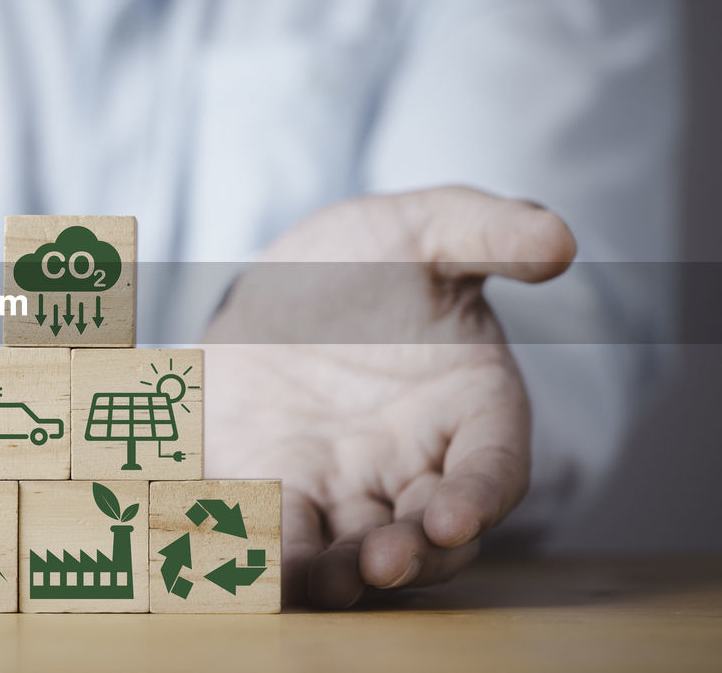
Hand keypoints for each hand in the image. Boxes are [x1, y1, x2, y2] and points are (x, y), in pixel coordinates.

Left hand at [202, 187, 574, 607]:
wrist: (276, 282)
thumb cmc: (365, 258)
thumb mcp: (420, 228)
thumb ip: (485, 232)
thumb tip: (557, 240)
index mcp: (468, 405)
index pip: (492, 466)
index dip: (479, 496)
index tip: (457, 517)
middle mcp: (415, 460)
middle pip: (430, 531)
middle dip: (414, 554)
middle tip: (383, 564)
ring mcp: (348, 484)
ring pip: (358, 547)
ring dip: (345, 573)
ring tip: (325, 584)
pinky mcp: (282, 489)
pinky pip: (283, 532)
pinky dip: (274, 556)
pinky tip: (255, 570)